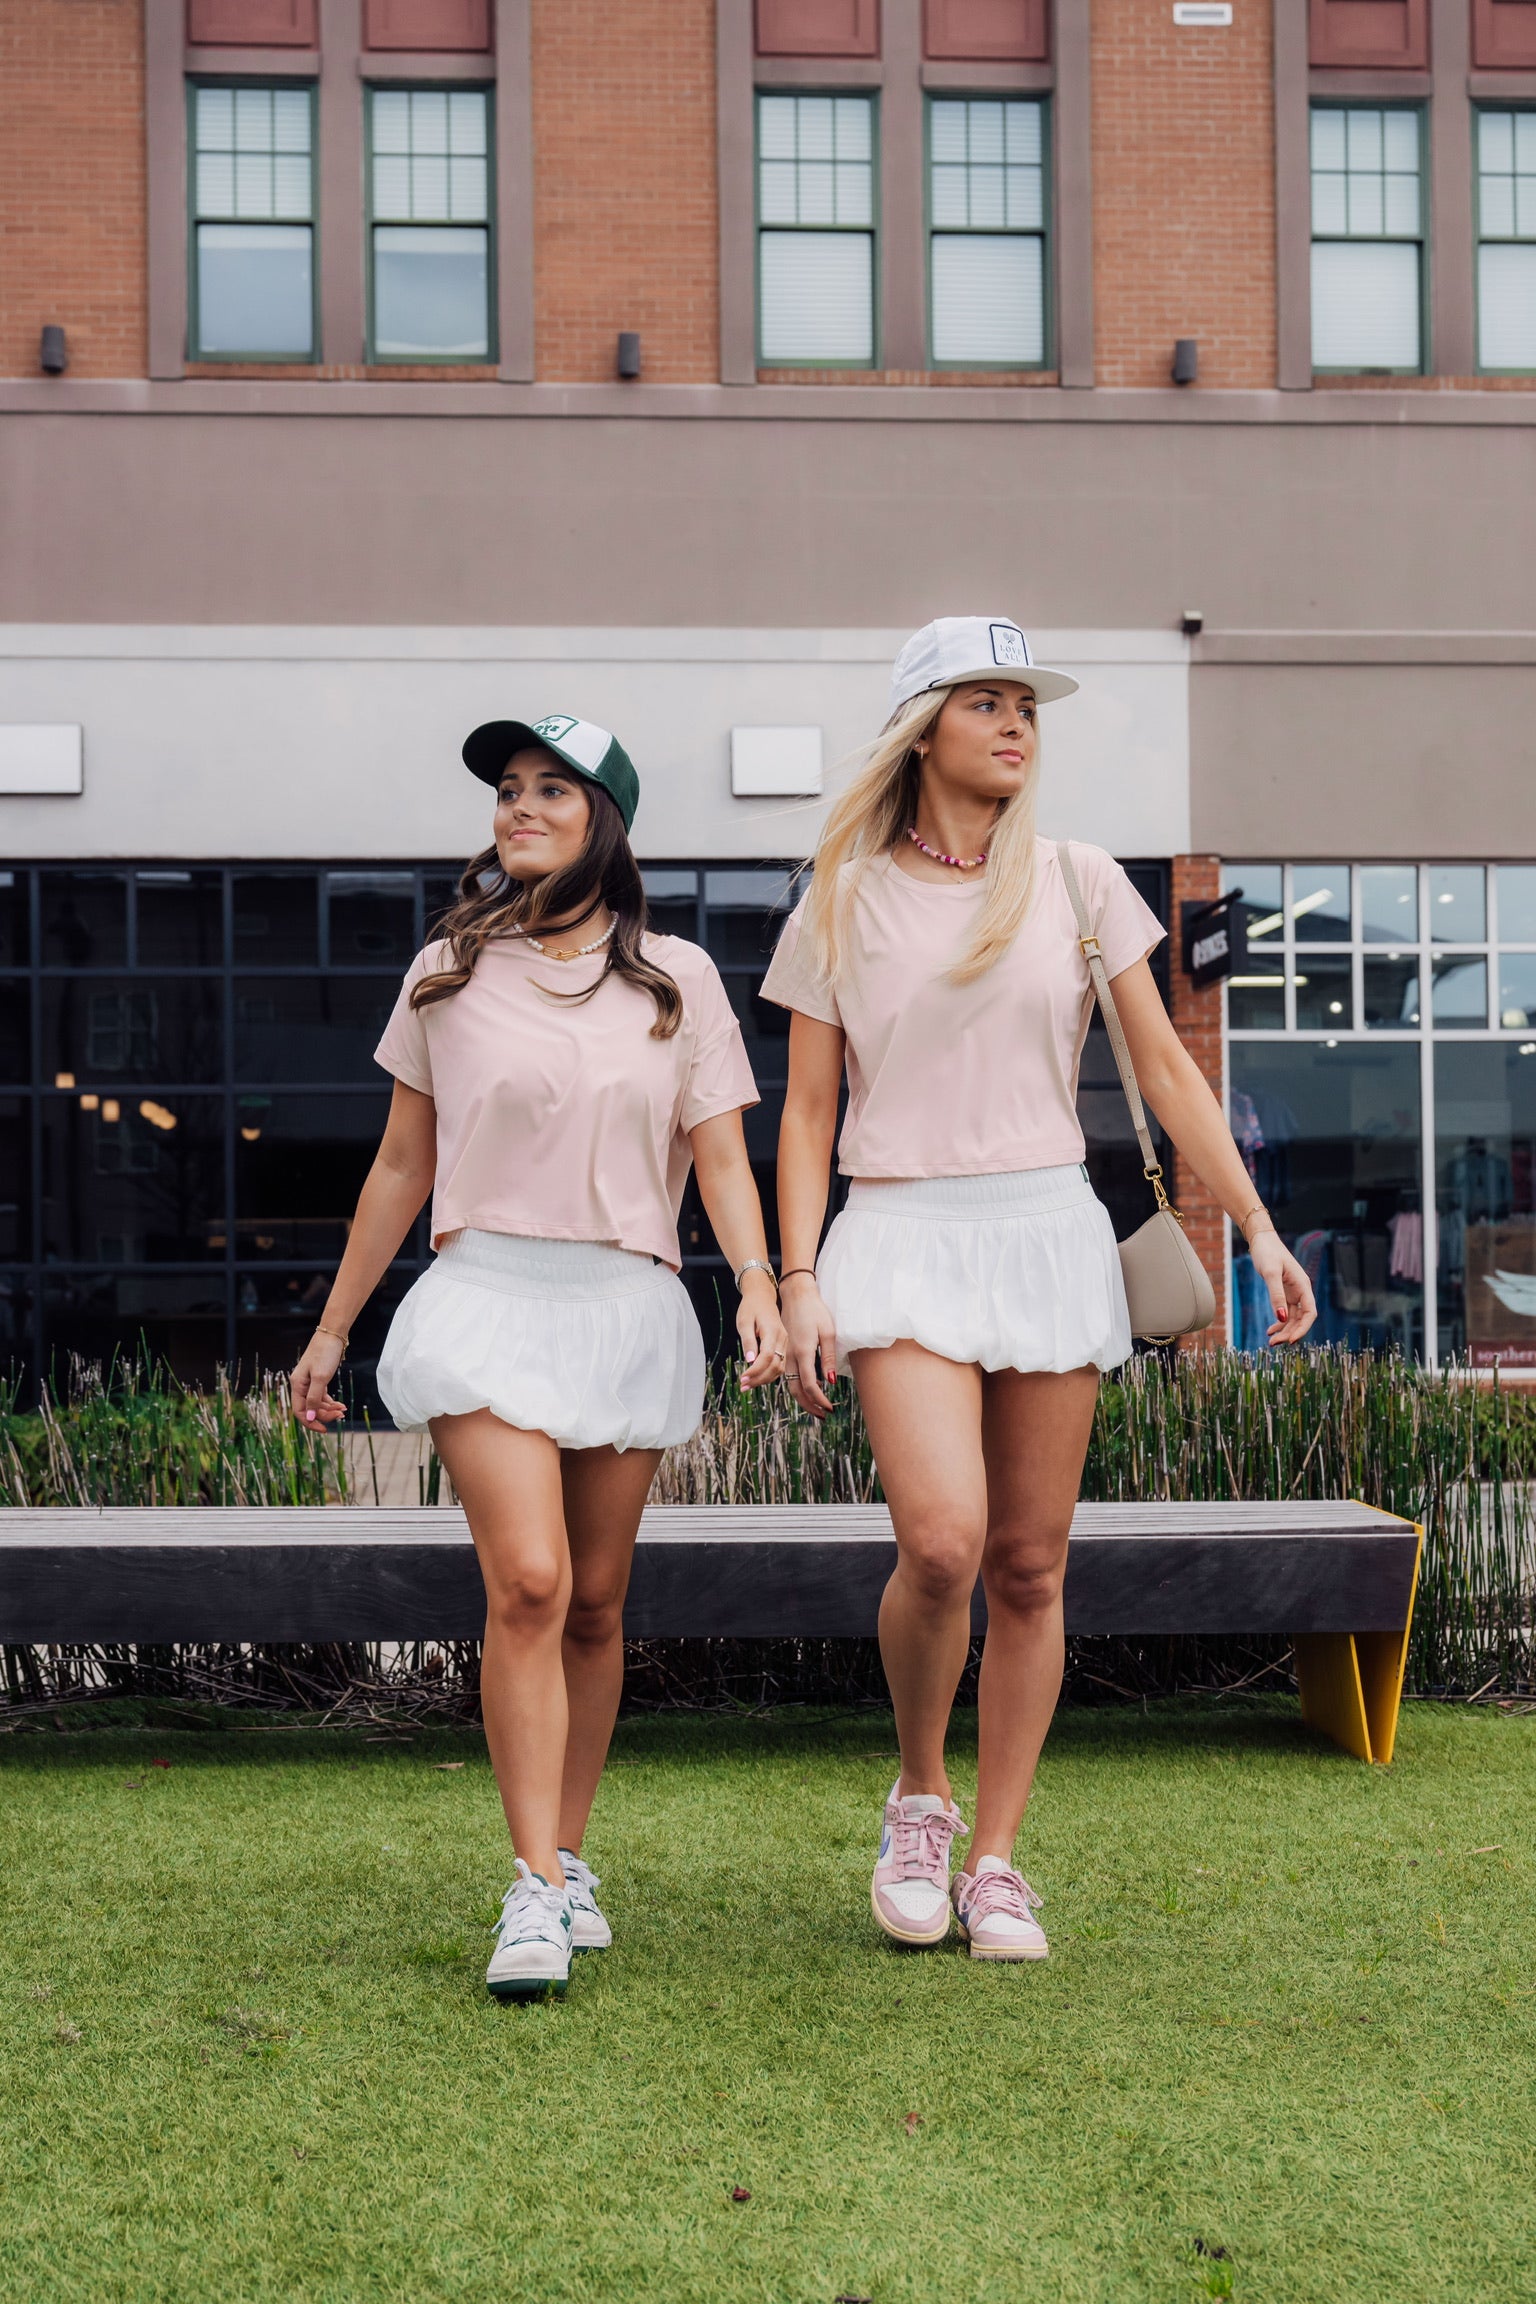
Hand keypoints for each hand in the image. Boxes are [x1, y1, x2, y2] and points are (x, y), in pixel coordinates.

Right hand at [291, 1330, 347, 1427]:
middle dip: (324, 1414)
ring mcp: (309, 1382)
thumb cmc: (325, 1353)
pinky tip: (341, 1405)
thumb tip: (310, 1417)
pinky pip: (322, 1396)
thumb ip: (315, 1398)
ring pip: (317, 1403)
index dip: (311, 1422)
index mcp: (297, 1384)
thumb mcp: (321, 1377)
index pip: (300, 1411)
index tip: (324, 1430)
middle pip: (310, 1408)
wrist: (332, 1335)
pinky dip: (331, 1402)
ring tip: (343, 1410)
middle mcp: (300, 1385)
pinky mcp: (318, 1379)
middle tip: (341, 1415)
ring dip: (329, 1409)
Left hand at [736, 1274, 787, 1390]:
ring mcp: (784, 1342)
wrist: (762, 1296)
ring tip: (748, 1385)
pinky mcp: (783, 1345)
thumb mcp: (744, 1321)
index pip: (767, 1357)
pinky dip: (769, 1373)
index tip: (742, 1379)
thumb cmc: (751, 1307)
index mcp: (772, 1331)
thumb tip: (750, 1360)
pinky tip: (757, 1378)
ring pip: (779, 1368)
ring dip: (764, 1379)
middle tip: (743, 1386)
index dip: (755, 1371)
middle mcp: (782, 1338)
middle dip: (759, 1379)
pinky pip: (779, 1364)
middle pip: (775, 1366)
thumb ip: (748, 1341)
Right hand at [781, 1271, 838, 1418]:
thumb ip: (828, 1357)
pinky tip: (808, 1389)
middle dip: (809, 1406)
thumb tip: (831, 1380)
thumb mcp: (828, 1331)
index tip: (830, 1408)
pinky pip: (788, 1375)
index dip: (819, 1400)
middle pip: (796, 1390)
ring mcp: (785, 1353)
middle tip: (822, 1415)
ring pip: (790, 1384)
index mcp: (802, 1352)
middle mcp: (790, 1356)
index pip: (809, 1385)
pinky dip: (797, 1387)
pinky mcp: (785, 1350)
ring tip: (816, 1407)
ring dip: (802, 1399)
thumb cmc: (815, 1310)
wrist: (795, 1294)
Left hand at [1247, 1227, 1316, 1345]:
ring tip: (1271, 1342)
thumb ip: (1276, 1295)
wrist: (1262, 1240)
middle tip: (1274, 1344)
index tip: (1290, 1340)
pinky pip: (1285, 1312)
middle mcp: (1301, 1291)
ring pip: (1293, 1318)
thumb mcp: (1270, 1273)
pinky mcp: (1284, 1293)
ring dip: (1284, 1330)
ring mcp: (1293, 1293)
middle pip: (1301, 1319)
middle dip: (1290, 1333)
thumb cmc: (1268, 1252)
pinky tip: (1270, 1330)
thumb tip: (1282, 1318)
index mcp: (1303, 1286)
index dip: (1303, 1329)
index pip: (1310, 1313)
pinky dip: (1279, 1322)